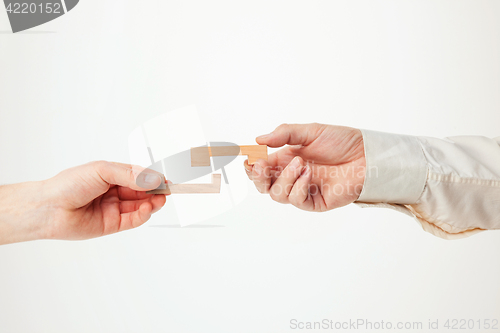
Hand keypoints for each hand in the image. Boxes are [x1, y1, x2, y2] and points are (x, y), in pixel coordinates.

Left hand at [0, 161, 167, 244]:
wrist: (49, 208)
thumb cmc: (68, 184)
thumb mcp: (102, 171)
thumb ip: (130, 175)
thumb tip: (153, 179)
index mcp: (111, 176)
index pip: (138, 176)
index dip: (153, 177)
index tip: (165, 178)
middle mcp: (113, 192)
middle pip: (142, 191)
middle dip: (156, 190)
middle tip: (168, 189)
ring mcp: (113, 209)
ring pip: (140, 206)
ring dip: (152, 202)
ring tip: (160, 198)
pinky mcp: (111, 225)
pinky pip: (133, 220)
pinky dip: (143, 215)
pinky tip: (148, 208)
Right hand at [245, 123, 365, 211]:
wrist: (367, 156)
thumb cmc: (342, 142)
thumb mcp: (311, 131)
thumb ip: (285, 134)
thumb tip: (259, 139)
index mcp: (286, 159)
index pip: (261, 167)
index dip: (251, 164)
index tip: (248, 157)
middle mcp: (291, 176)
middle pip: (263, 185)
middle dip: (257, 177)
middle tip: (260, 165)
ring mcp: (302, 190)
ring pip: (277, 194)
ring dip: (284, 178)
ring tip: (301, 164)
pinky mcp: (315, 201)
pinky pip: (297, 200)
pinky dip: (299, 187)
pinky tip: (309, 175)